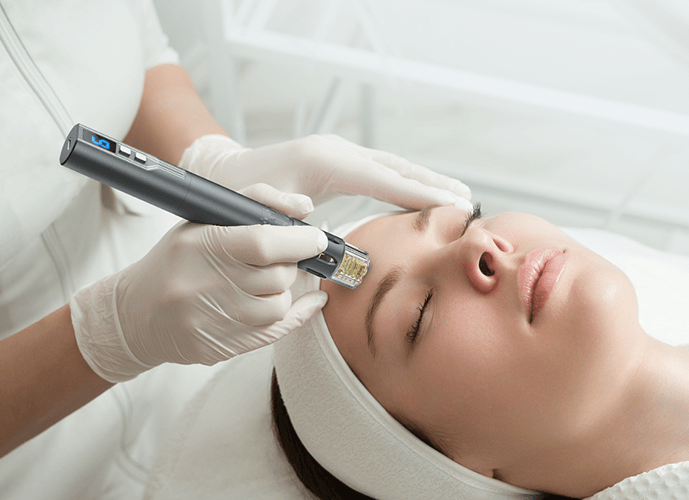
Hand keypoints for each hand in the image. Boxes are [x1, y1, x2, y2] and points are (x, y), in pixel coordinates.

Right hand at [69, 184, 327, 382]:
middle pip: (277, 276)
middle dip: (291, 264)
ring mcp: (211, 321)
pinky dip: (298, 314)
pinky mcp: (220, 347)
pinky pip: (275, 332)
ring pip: (278, 305)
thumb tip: (305, 208)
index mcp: (200, 246)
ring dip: (284, 290)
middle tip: (284, 258)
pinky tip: (309, 302)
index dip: (299, 240)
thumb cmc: (176, 260)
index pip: (263, 242)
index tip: (315, 236)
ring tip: (270, 280)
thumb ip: (256, 202)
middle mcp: (203, 285)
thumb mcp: (204, 220)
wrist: (135, 314)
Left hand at [179, 134, 472, 210]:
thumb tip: (315, 227)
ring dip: (422, 180)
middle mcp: (335, 151)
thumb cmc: (237, 197)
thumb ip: (286, 220)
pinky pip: (378, 171)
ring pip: (390, 166)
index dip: (418, 193)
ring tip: (453, 194)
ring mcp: (337, 153)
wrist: (223, 173)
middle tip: (464, 199)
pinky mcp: (336, 162)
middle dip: (430, 183)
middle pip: (394, 167)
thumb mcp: (258, 211)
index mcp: (322, 162)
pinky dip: (403, 182)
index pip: (381, 178)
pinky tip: (418, 194)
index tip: (450, 205)